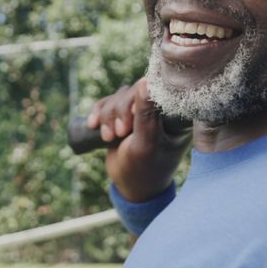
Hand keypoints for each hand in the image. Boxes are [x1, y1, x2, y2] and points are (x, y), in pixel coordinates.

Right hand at [86, 78, 191, 201]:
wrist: (130, 187)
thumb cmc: (144, 169)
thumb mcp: (145, 143)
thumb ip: (146, 114)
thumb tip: (145, 80)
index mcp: (173, 115)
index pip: (156, 90)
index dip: (138, 100)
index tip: (131, 121)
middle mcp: (158, 110)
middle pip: (132, 92)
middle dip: (118, 112)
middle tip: (119, 133)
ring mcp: (139, 112)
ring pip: (117, 98)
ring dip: (107, 116)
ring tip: (108, 138)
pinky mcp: (122, 116)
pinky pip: (106, 103)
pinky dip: (97, 113)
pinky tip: (93, 126)